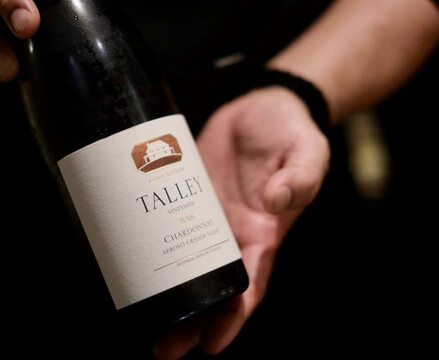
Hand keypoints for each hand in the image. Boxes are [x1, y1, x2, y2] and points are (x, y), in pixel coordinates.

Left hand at [153, 86, 330, 358]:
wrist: (264, 104)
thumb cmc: (291, 131)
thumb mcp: (307, 151)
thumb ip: (299, 177)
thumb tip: (276, 202)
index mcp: (265, 232)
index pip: (250, 285)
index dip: (233, 317)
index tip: (212, 345)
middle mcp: (234, 233)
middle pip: (211, 286)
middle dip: (191, 320)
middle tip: (163, 348)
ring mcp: (207, 216)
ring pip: (185, 262)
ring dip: (167, 292)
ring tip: (140, 316)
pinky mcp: (187, 193)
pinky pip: (167, 224)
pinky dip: (153, 245)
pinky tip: (131, 260)